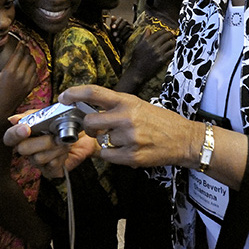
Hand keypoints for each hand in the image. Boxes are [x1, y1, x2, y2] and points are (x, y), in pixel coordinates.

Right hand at [0, 42, 36, 121]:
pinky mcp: (28, 89)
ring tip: (27, 54)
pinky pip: (35, 74)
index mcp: (9, 72)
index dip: (21, 45)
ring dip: (31, 58)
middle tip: (24, 45)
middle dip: (26, 49)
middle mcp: (20, 76)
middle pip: (27, 57)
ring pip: (33, 65)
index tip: (21, 40)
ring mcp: (26, 83)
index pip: (19, 54)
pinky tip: (30, 67)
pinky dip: (34, 68)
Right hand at [3, 115, 97, 177]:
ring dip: (55, 148)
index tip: (26, 129)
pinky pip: (51, 167)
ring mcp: (38, 162)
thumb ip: (30, 115)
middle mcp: (28, 149)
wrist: (84, 135)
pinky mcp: (49, 171)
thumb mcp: (48, 113)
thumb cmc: (65, 123)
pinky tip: (66, 151)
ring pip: (38, 158)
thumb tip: (12, 119)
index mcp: (24, 135)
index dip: (15, 134)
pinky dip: (61, 157)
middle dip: (42, 141)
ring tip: (65, 142)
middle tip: (55, 135)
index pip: (9, 137)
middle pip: (23, 149)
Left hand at [59, 85, 194, 167]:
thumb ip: (115, 107)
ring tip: (125, 139)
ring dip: (107, 141)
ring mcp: (129, 138)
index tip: (63, 96)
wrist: (185, 139)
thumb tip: (89, 110)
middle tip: (98, 128)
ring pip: (100, 140)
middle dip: (90, 126)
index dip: (75, 93)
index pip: (95, 92)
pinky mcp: (132, 156)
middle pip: (90, 121)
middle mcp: (126, 117)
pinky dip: (111, 154)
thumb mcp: (138, 105)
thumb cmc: (160, 121)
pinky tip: (126, 150)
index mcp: (127, 101)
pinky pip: (107, 155)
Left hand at [109, 15, 132, 50]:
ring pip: (127, 27)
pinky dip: (124, 37)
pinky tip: (121, 41)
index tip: (112, 27)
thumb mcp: (113, 29)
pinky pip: (130, 33)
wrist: (120, 42)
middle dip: (119, 28)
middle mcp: (127, 23)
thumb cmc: (115, 34)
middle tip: (114, 35)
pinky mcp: (133, 33)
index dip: (116, 22)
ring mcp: (131, 28)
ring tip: (116, 40)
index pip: (120, 19)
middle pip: (125, 22)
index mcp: (122, 21)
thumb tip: (112, 17)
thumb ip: (112, 23)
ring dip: (121, 34)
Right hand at [125, 28, 174, 85]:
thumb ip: (143, 37)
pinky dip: (174, 49)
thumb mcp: (137, 46)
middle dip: (170, 34)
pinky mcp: (162, 59)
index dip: (163, 31)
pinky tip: (175, 49)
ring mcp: (158, 52)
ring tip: (175, 41)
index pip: (158, 33)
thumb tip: (148, 29)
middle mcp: (153, 46)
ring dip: (173, 41)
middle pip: (165, 37)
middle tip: (173, 34)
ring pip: (169, 43)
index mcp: (146, 41)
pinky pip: (171, 52)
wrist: (137, 72)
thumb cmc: (136, 59)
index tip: (166, 31)